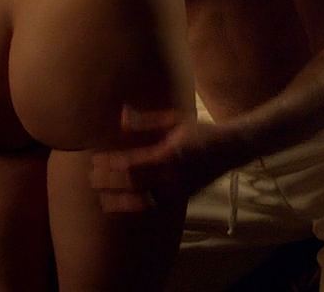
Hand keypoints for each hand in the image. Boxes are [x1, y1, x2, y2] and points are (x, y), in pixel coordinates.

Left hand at [88, 107, 238, 212]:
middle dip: (108, 181)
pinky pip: (153, 207)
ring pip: (142, 202)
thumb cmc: (201, 132)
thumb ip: (147, 120)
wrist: (232, 149)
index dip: (111, 163)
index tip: (95, 159)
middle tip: (91, 177)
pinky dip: (135, 208)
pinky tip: (120, 207)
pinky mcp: (181, 199)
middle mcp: (172, 175)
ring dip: (118, 200)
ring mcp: (177, 190)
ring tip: (100, 197)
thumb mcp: (175, 120)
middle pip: (133, 183)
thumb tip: (122, 114)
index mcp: (169, 154)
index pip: (133, 163)